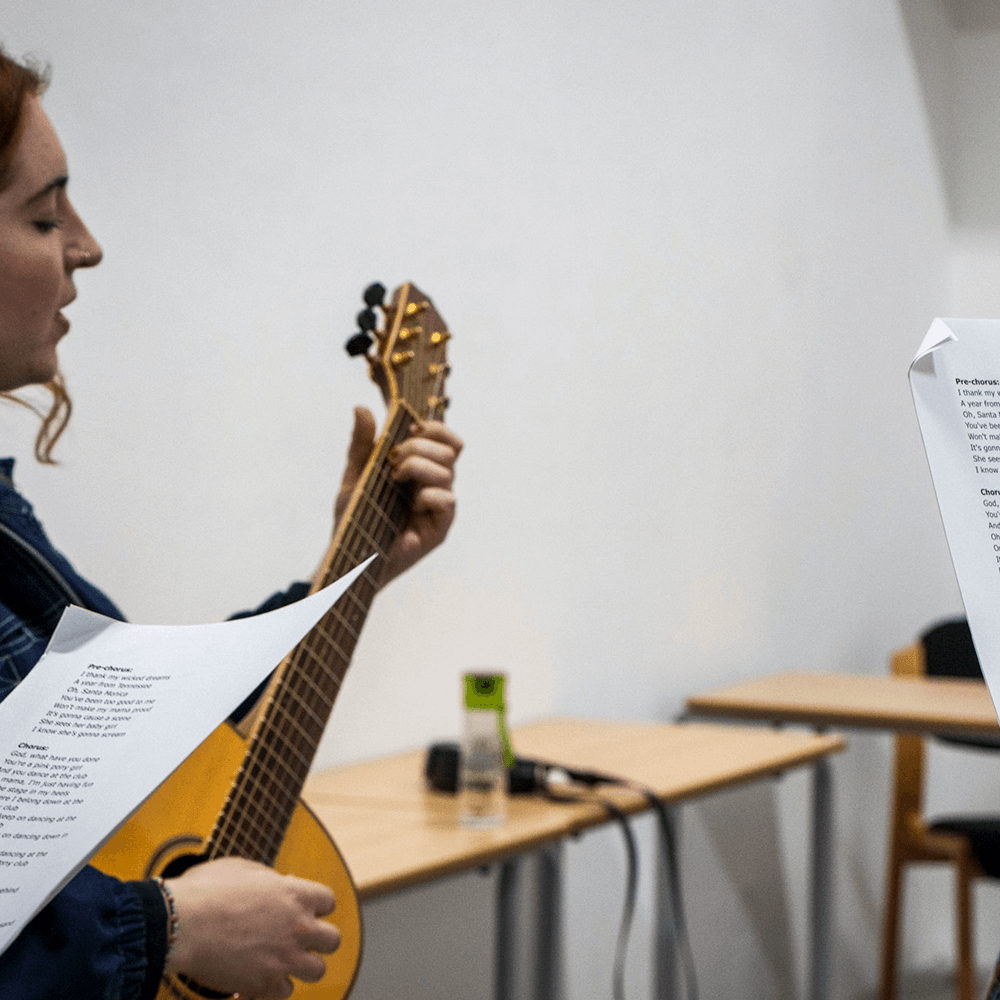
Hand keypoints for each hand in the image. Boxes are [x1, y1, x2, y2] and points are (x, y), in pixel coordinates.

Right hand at [164, 857, 339, 999]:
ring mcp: (285, 957)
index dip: (316, 906)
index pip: (328, 901)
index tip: (303, 910)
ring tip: (283, 962)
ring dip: (301, 966)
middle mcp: (298, 926)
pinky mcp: (266, 985)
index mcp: (296, 893)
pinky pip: (285, 993)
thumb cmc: (206, 891)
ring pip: (317, 970)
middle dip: (319, 940)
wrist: (182, 924)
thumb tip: (279, 884)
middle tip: (299, 939)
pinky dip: (273, 988)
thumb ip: (270, 879)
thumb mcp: (243, 869)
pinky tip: (259, 978)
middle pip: (332, 940)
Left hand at [334, 406, 461, 583]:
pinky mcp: (440, 527)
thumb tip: (361, 408)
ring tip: (394, 478)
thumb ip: (362, 444)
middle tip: (394, 458)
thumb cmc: (355, 518)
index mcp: (421, 468)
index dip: (436, 427)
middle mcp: (435, 484)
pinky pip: (447, 500)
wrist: (351, 555)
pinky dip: (427, 495)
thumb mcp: (355, 475)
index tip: (410, 427)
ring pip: (448, 471)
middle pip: (450, 449)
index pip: (446, 439)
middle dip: (420, 446)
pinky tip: (410, 504)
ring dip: (419, 466)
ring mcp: (439, 505)